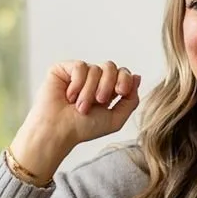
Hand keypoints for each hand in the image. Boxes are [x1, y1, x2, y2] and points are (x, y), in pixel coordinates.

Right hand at [9, 63, 141, 182]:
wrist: (58, 131)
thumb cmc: (83, 128)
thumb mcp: (115, 119)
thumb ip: (131, 101)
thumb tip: (137, 77)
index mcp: (107, 89)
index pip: (123, 73)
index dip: (125, 79)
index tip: (120, 92)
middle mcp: (93, 80)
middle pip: (111, 66)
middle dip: (108, 84)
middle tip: (100, 101)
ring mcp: (78, 74)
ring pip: (95, 68)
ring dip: (90, 91)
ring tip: (80, 107)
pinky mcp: (63, 69)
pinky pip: (80, 66)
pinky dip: (78, 83)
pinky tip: (69, 96)